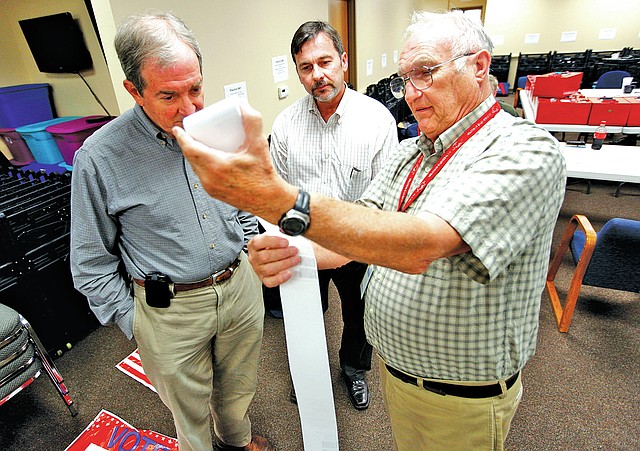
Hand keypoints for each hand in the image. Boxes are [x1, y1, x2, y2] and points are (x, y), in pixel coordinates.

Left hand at [173, 102, 296, 223]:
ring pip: (195, 167)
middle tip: (191, 133)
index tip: (178, 129)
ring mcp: (211, 187)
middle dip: (188, 144)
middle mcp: (210, 178)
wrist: (269, 200)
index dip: (182, 137)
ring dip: (194, 155)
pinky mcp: (214, 192)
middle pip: (190, 158)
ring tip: (199, 144)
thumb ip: (252, 122)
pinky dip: (201, 165)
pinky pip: (201, 175)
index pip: (190, 149)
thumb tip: (243, 107)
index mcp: (216, 166)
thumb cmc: (264, 178)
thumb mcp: (259, 145)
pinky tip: (208, 160)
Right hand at [247, 234, 301, 286]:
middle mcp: (254, 258)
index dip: (273, 242)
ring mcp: (258, 269)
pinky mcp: (264, 279)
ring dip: (284, 264)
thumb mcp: (272, 237)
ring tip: (295, 260)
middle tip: (294, 250)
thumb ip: (278, 236)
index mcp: (253, 245)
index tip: (286, 242)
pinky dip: (280, 278)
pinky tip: (288, 273)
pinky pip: (270, 282)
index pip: (258, 242)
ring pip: (268, 269)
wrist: (265, 255)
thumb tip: (291, 237)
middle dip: (283, 253)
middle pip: (265, 256)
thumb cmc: (270, 246)